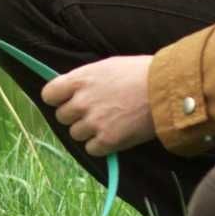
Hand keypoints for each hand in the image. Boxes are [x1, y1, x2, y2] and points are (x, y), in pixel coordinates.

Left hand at [41, 55, 157, 156]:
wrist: (165, 90)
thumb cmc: (140, 73)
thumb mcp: (107, 66)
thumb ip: (86, 79)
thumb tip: (72, 89)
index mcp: (79, 80)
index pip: (49, 94)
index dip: (57, 98)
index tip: (66, 100)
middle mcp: (81, 102)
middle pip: (62, 117)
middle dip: (75, 115)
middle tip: (94, 111)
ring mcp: (93, 122)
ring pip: (76, 134)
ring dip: (88, 131)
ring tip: (108, 122)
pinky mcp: (107, 140)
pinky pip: (91, 149)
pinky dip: (100, 145)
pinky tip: (113, 134)